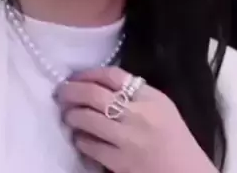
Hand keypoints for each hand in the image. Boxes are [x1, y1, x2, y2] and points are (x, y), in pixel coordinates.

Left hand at [55, 67, 217, 172]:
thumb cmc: (175, 141)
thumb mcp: (162, 108)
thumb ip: (136, 94)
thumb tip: (98, 83)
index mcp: (151, 98)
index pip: (112, 75)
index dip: (87, 73)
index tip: (75, 77)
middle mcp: (139, 115)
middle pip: (93, 94)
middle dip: (71, 91)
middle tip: (61, 93)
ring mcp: (129, 140)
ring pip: (86, 119)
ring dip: (71, 116)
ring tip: (69, 116)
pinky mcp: (120, 163)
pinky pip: (89, 146)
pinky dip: (81, 141)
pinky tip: (81, 139)